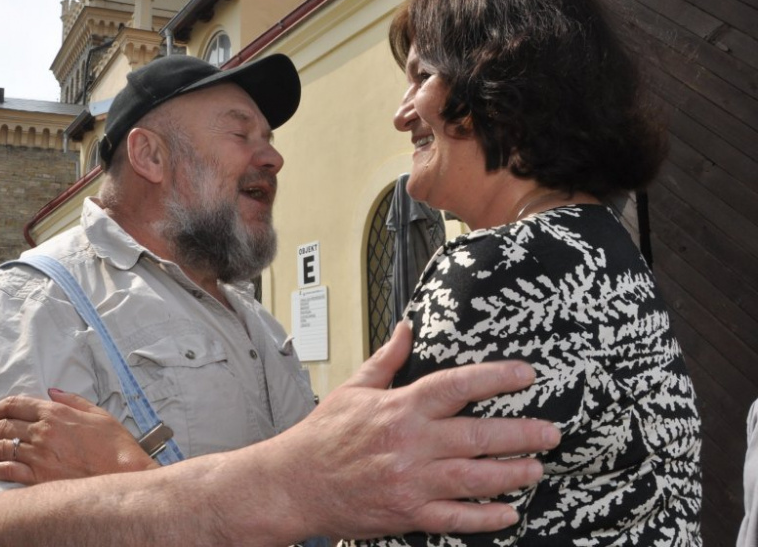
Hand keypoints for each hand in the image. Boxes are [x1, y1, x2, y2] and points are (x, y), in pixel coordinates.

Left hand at [0, 389, 155, 484]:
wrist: (122, 470)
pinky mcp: (39, 476)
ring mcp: (39, 454)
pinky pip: (9, 470)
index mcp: (55, 412)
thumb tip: (53, 391)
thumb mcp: (96, 412)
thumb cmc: (113, 442)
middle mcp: (43, 431)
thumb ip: (72, 400)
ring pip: (2, 447)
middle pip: (4, 426)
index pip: (17, 405)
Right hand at [266, 321, 561, 539]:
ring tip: (537, 468)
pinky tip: (509, 512)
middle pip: (479, 436)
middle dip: (522, 434)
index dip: (497, 378)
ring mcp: (412, 481)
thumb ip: (387, 359)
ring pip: (476, 478)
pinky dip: (486, 517)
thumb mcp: (354, 388)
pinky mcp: (409, 513)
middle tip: (551, 432)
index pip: (458, 386)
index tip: (526, 374)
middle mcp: (412, 443)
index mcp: (401, 407)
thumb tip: (407, 328)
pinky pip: (457, 518)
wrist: (295, 483)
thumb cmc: (323, 435)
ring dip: (513, 474)